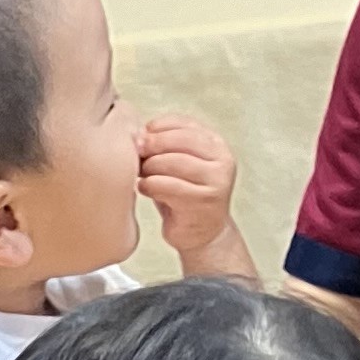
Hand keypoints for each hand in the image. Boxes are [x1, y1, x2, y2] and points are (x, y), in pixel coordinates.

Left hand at [135, 113, 251, 273]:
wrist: (202, 234)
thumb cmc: (185, 196)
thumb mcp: (180, 164)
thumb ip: (168, 146)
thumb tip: (138, 133)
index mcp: (217, 145)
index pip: (185, 124)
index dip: (160, 127)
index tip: (143, 134)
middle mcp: (222, 160)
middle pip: (179, 140)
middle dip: (153, 145)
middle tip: (137, 153)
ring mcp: (215, 182)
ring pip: (172, 162)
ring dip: (150, 166)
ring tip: (141, 174)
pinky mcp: (202, 202)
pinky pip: (168, 186)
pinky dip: (150, 185)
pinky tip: (143, 188)